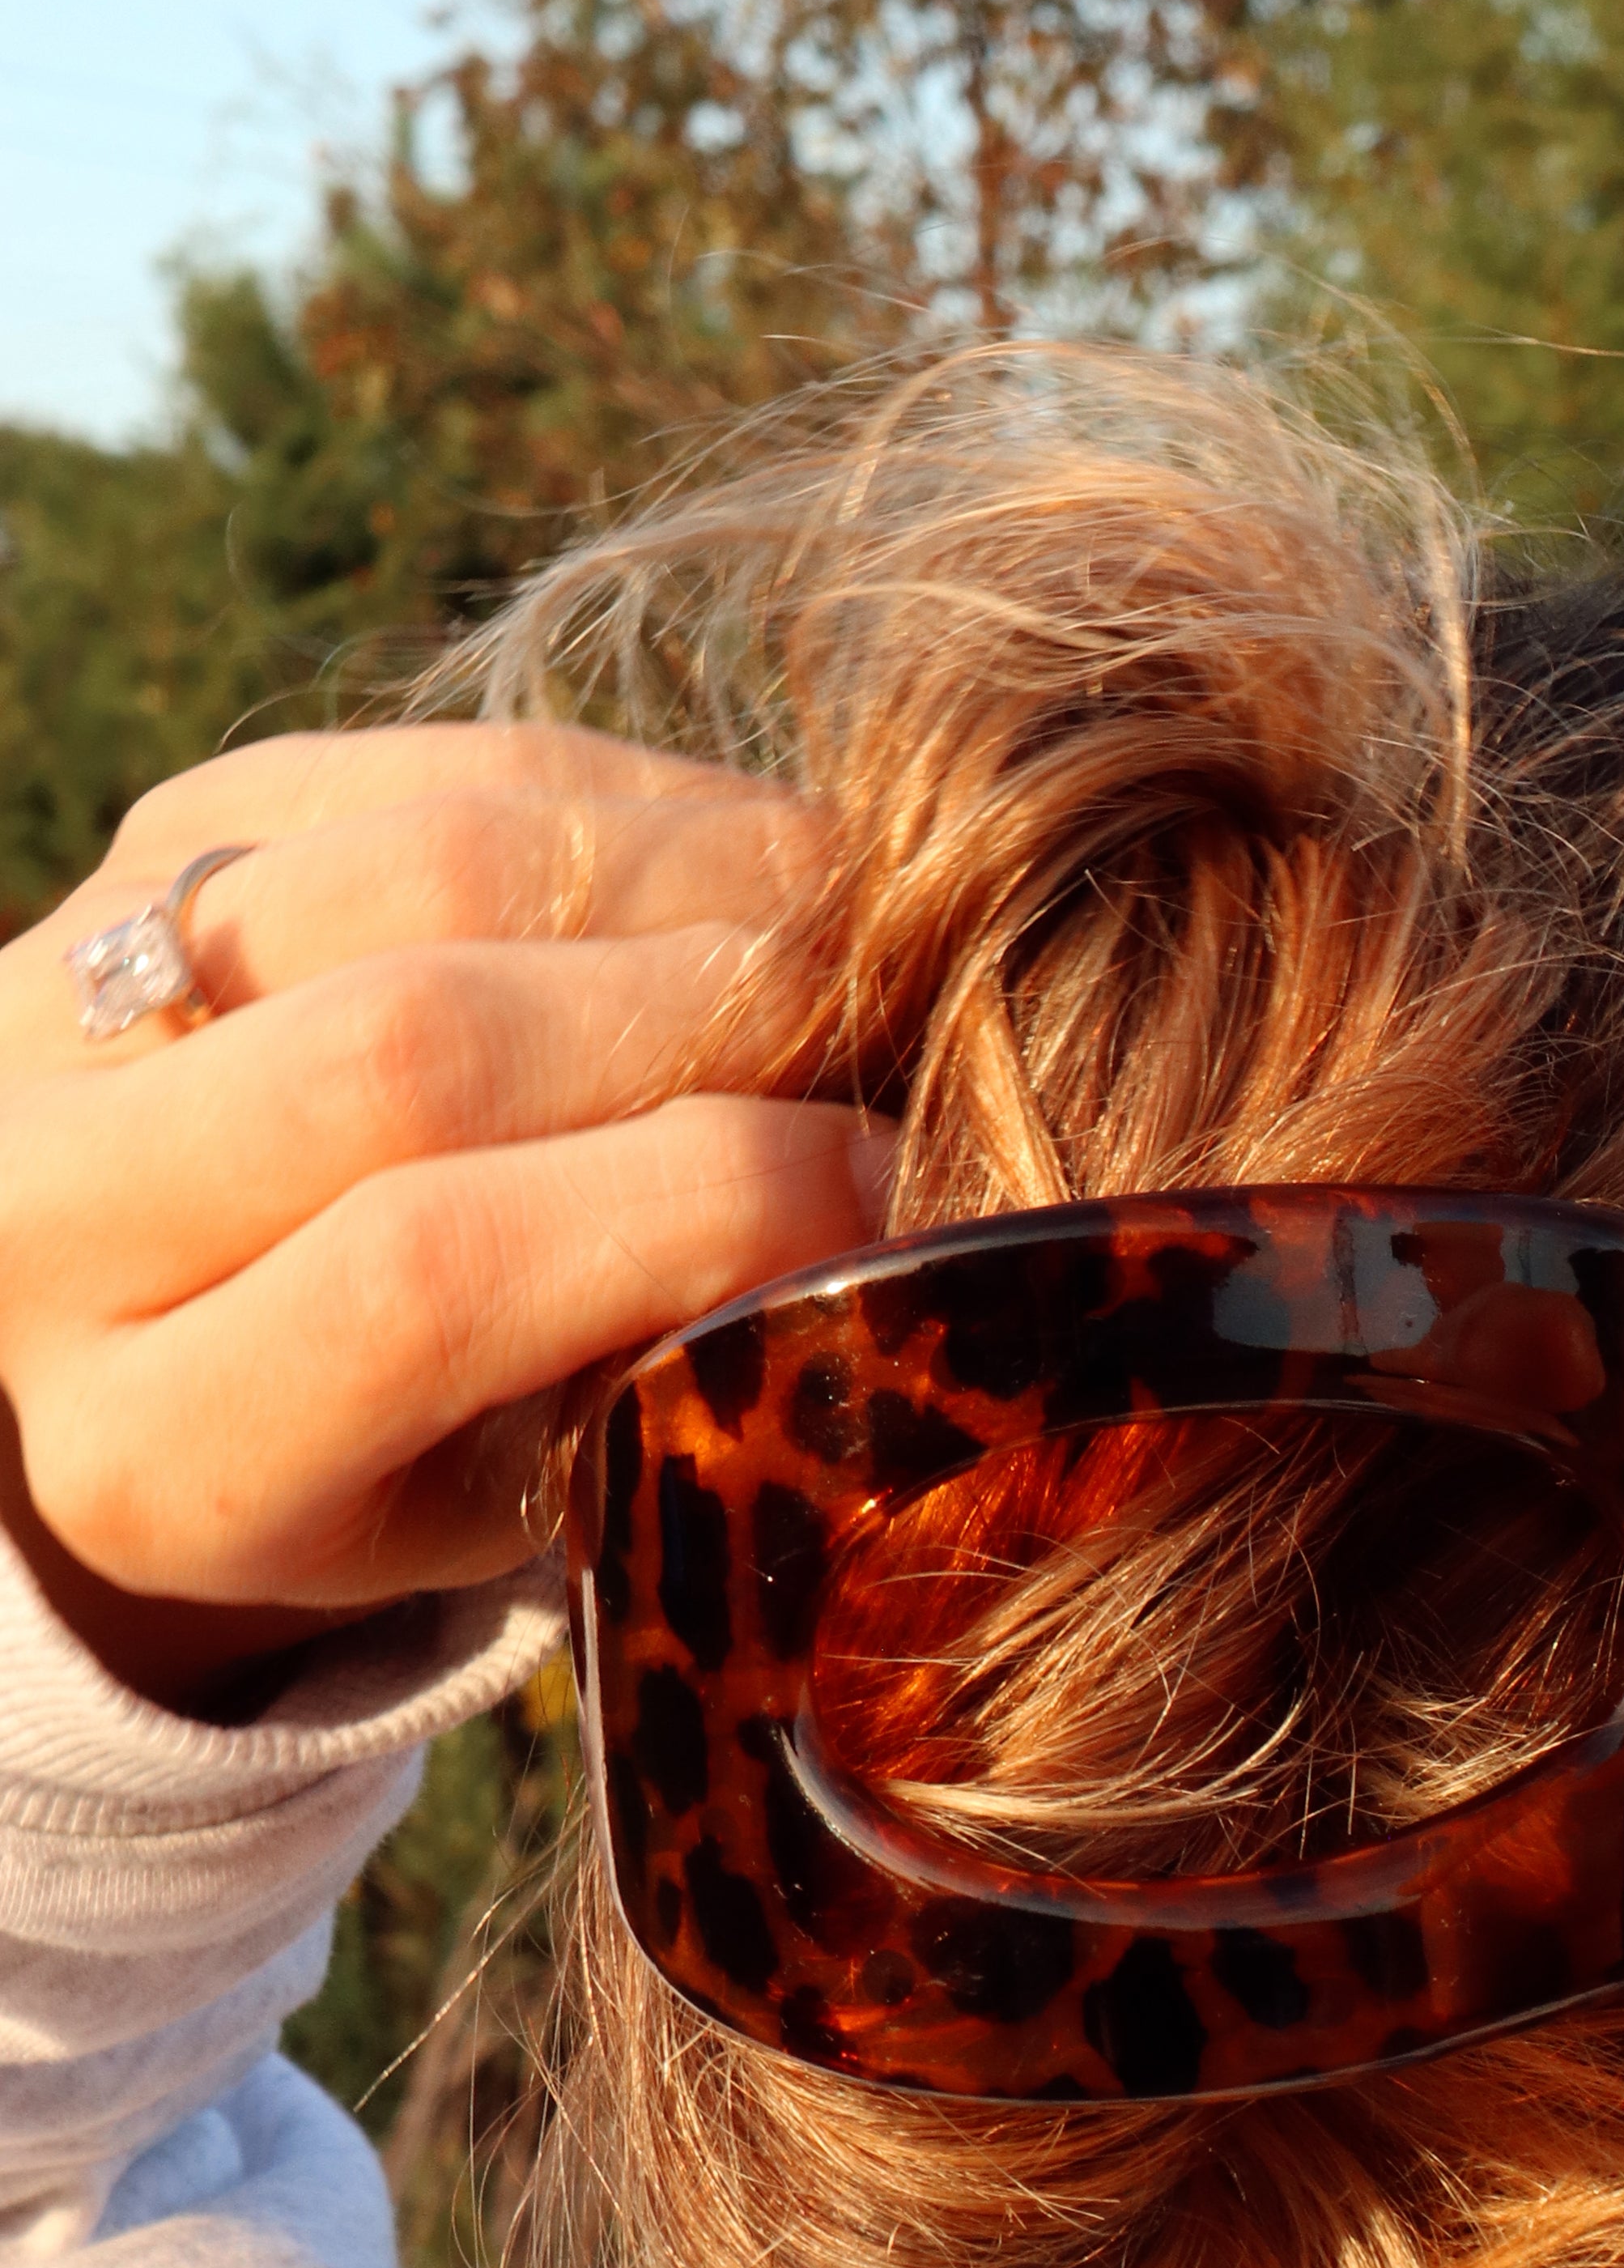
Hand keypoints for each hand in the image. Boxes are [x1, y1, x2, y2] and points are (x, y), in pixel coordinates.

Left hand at [0, 723, 887, 1708]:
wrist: (163, 1320)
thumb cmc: (399, 1448)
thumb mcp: (504, 1498)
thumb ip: (648, 1376)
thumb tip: (883, 1192)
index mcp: (155, 1449)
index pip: (426, 1281)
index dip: (697, 1203)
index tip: (883, 1188)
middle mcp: (47, 1217)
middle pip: (416, 1052)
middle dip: (718, 1013)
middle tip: (895, 1022)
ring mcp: (70, 998)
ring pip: (426, 871)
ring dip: (693, 871)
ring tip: (850, 919)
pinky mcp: (149, 833)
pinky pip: (423, 770)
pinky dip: (629, 796)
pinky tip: (748, 856)